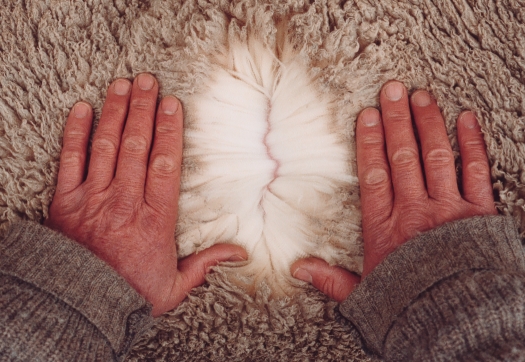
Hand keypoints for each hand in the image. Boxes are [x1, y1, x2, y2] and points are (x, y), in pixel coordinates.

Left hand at [45, 73, 246, 315]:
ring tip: (124, 85)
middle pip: (136, 146)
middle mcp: (125, 202)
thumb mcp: (175, 285)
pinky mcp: (66, 201)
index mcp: (154, 219)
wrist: (80, 306)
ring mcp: (93, 198)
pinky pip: (70, 160)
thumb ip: (206, 263)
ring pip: (106, 146)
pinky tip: (82, 108)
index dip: (169, 130)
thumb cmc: (129, 293)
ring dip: (116, 112)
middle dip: (144, 110)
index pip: (164, 164)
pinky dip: (75, 133)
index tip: (172, 105)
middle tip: (149, 81)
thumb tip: (240, 253)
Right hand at [291, 81, 496, 301]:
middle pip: (403, 156)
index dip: (370, 142)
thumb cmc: (410, 307)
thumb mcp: (364, 295)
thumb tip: (297, 270)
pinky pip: (476, 172)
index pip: (375, 173)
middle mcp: (415, 210)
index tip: (369, 115)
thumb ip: (331, 279)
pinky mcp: (480, 213)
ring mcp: (448, 208)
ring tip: (422, 95)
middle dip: (397, 120)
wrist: (458, 320)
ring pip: (436, 156)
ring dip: (428, 123)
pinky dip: (472, 144)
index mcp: (385, 227)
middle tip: (393, 89)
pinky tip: (466, 119)